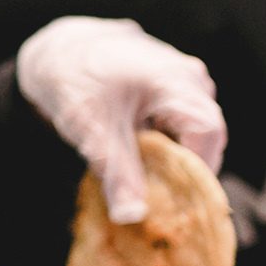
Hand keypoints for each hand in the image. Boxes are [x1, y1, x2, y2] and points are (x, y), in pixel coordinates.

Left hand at [15, 17, 227, 224]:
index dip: (196, 172)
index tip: (175, 203)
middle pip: (205, 138)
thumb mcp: (91, 130)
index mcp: (177, 82)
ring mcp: (186, 82)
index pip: (207, 135)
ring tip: (145, 183)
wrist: (57, 49)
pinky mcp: (176, 89)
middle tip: (158, 202)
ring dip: (171, 159)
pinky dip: (164, 146)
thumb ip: (116, 173)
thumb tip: (131, 217)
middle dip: (183, 171)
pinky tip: (140, 161)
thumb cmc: (73, 79)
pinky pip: (181, 125)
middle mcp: (191, 79)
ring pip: (192, 134)